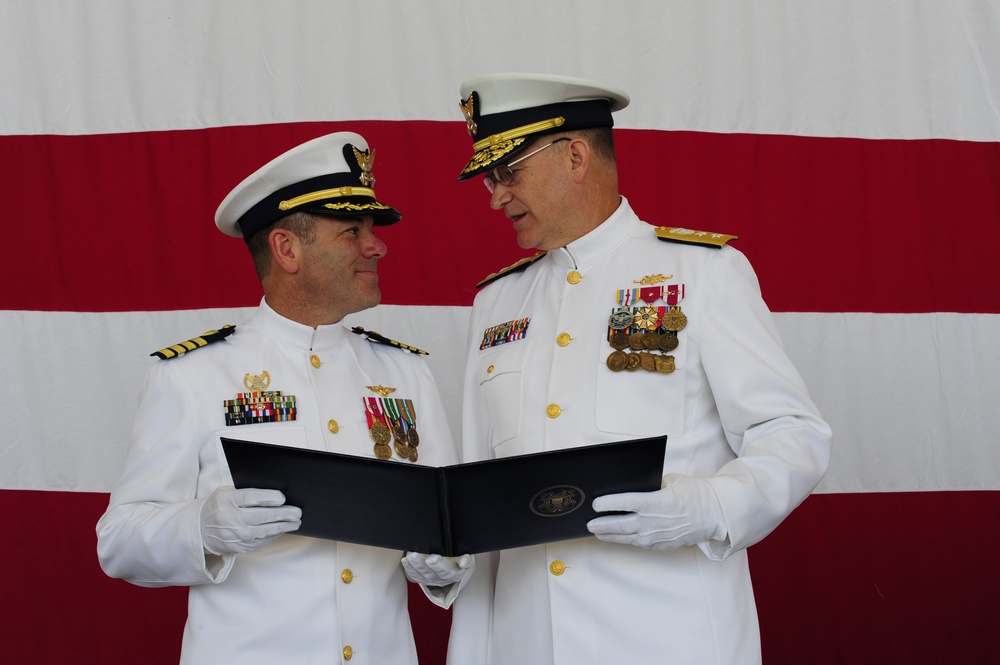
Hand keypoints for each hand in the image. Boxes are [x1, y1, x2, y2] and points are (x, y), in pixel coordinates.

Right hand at [200, 486, 301, 555]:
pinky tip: (283, 530)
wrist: (200, 530)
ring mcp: (235, 535)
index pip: (251, 498)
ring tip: (295, 522)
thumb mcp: (226, 492)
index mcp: (227, 500)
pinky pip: (261, 541)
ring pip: (264, 531)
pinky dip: (273, 535)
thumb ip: (245, 492)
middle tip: (297, 512)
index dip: (269, 498)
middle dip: (282, 514)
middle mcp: (230, 518)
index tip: (282, 498)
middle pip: (261, 516)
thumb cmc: (219, 506)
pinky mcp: (239, 547)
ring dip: (282, 527)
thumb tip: (275, 495)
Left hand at [401, 552, 473, 586]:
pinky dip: (409, 568)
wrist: (456, 567)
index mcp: (457, 573)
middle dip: (425, 563)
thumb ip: (466, 560)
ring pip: (423, 574)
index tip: (433, 557)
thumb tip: (464, 562)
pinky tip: (405, 560)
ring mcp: (433, 580)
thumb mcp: (467, 557)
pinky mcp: (424, 579)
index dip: (440, 564)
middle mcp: (444, 579)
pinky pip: (415, 576)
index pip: (449, 570)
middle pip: (434, 572)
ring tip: (411, 555)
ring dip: (415, 564)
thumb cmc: (460, 557)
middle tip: (417, 555)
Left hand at [587, 473, 725, 549]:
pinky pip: (638, 543)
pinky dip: (625, 540)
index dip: (607, 504)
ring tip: (596, 532)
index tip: (595, 504)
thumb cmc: (695, 493)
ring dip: (609, 536)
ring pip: (627, 538)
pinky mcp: (661, 545)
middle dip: (601, 525)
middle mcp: (654, 522)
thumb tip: (629, 486)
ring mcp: (657, 536)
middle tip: (588, 524)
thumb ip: (650, 485)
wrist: (716, 514)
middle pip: (620, 525)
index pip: (625, 503)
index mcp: (656, 502)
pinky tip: (616, 537)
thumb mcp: (671, 480)